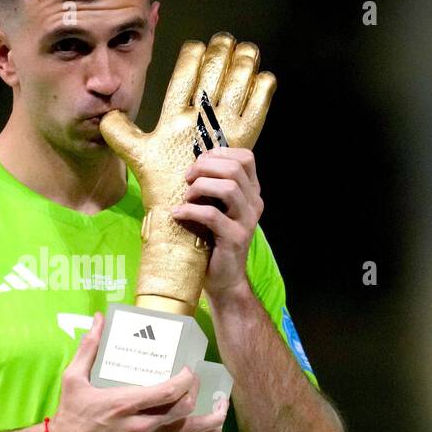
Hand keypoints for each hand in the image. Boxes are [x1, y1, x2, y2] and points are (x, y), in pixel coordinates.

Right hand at [47, 312, 226, 431]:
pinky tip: (206, 427)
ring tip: (222, 407)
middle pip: (182, 409)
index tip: (188, 369)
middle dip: (195, 392)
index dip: (185, 380)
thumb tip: (98, 319)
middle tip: (195, 379)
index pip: (167, 392)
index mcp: (124, 403)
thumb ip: (89, 347)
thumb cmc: (70, 413)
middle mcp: (139, 425)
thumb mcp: (73, 378)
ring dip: (208, 419)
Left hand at [171, 146, 262, 299]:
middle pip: (235, 168)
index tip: (199, 164)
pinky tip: (178, 214)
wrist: (224, 278)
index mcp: (251, 192)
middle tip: (187, 180)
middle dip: (205, 168)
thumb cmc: (213, 239)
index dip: (219, 154)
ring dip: (200, 188)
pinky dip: (190, 211)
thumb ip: (211, 187)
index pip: (246, 157)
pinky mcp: (235, 238)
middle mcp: (253, 203)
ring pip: (228, 188)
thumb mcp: (216, 207)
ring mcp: (247, 221)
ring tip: (186, 198)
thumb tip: (190, 166)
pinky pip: (212, 215)